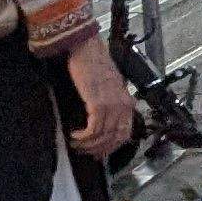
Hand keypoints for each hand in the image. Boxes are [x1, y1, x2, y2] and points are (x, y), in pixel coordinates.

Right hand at [64, 32, 136, 161]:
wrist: (86, 48)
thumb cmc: (93, 64)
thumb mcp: (108, 86)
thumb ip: (109, 102)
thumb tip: (101, 122)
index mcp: (127, 102)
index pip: (125, 134)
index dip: (111, 146)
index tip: (99, 152)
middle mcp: (123, 106)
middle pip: (115, 138)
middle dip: (99, 149)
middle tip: (84, 152)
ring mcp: (112, 106)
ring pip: (103, 136)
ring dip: (88, 144)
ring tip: (75, 144)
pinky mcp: (98, 104)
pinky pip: (93, 129)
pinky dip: (83, 136)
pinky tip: (74, 135)